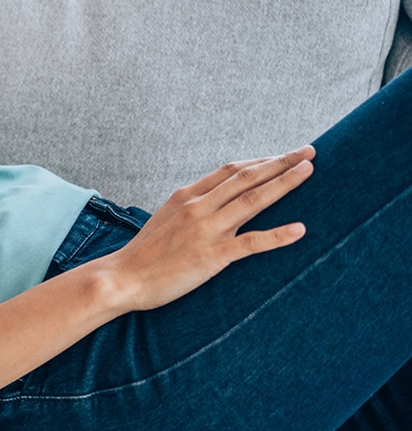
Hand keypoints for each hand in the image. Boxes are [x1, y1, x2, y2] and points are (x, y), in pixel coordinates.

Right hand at [98, 145, 314, 312]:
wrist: (122, 278)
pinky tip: (300, 229)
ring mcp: (206, 230)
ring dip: (284, 184)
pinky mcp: (212, 256)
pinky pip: (251, 243)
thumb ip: (190, 207)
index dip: (260, 160)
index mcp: (186, 196)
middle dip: (281, 163)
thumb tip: (213, 200)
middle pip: (246, 178)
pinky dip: (277, 235)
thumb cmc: (144, 253)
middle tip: (309, 152)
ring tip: (308, 172)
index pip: (230, 170)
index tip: (283, 156)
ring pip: (252, 200)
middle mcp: (198, 207)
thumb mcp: (165, 218)